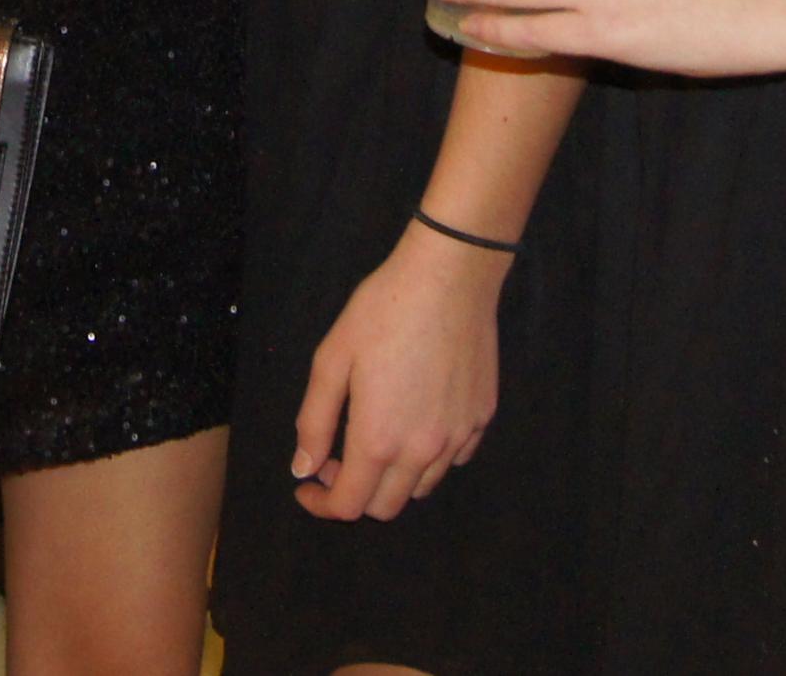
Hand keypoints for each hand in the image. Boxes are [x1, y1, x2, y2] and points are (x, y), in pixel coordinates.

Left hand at [289, 223, 506, 520]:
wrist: (449, 278)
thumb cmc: (383, 311)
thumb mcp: (332, 360)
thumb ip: (314, 421)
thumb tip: (303, 468)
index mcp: (378, 439)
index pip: (349, 504)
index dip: (321, 505)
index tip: (307, 487)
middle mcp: (422, 450)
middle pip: (386, 507)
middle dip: (354, 494)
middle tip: (335, 459)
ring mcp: (458, 438)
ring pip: (421, 487)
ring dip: (392, 479)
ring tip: (376, 439)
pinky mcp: (482, 419)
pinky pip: (453, 459)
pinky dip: (428, 459)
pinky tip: (415, 422)